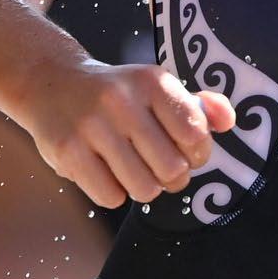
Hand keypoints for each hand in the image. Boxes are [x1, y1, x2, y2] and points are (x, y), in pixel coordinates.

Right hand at [17, 56, 236, 208]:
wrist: (49, 82)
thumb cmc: (114, 94)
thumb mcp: (154, 87)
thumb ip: (197, 106)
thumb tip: (228, 122)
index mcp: (152, 81)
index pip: (196, 135)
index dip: (196, 153)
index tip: (181, 148)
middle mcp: (122, 99)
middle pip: (173, 171)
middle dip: (169, 176)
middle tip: (153, 163)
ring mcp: (92, 125)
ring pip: (144, 189)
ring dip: (140, 186)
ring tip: (127, 167)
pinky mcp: (68, 150)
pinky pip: (110, 197)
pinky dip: (111, 191)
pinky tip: (101, 169)